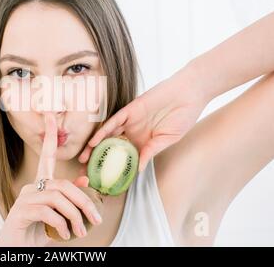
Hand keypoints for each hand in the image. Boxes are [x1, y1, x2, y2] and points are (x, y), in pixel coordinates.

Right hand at [0, 113, 101, 246]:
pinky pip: (48, 212)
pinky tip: (66, 235)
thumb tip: (85, 181)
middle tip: (97, 219)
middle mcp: (30, 188)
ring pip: (57, 198)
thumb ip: (69, 200)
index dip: (49, 137)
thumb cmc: (36, 233)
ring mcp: (23, 199)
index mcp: (39, 186)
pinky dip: (62, 224)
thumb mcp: (58, 216)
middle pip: (63, 184)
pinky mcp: (19, 212)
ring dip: (75, 216)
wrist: (15, 251)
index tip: (51, 116)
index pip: (45, 157)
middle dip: (84, 201)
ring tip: (82, 232)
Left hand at [79, 67, 209, 171]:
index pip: (123, 157)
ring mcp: (130, 121)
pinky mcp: (130, 109)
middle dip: (97, 159)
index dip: (111, 168)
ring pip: (108, 135)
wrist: (189, 93)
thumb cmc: (183, 116)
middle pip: (111, 147)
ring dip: (95, 146)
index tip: (101, 180)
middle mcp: (133, 132)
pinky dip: (104, 131)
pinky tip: (94, 141)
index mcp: (142, 142)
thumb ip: (152, 151)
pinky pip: (114, 121)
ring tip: (83, 159)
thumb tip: (138, 170)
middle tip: (85, 173)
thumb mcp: (168, 138)